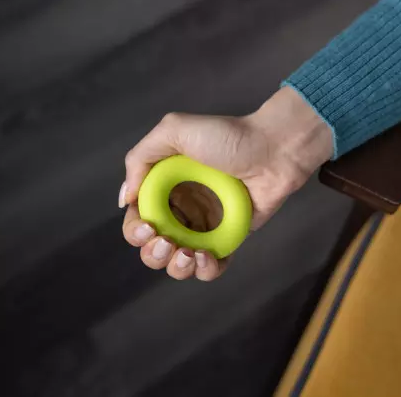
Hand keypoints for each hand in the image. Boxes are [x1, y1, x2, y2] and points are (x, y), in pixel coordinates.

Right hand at [119, 87, 332, 280]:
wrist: (274, 149)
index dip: (135, 231)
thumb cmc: (227, 136)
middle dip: (153, 254)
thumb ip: (140, 158)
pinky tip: (207, 257)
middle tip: (167, 241)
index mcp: (164, 188)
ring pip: (178, 264)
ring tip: (188, 254)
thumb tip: (126, 199)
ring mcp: (206, 228)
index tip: (149, 227)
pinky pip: (210, 267)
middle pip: (152, 249)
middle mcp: (181, 211)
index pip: (137, 220)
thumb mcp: (175, 130)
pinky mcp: (230, 240)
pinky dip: (205, 270)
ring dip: (176, 268)